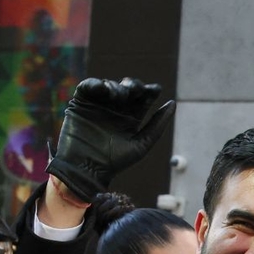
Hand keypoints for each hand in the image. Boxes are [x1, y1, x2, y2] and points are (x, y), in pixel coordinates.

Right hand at [47, 77, 175, 202]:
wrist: (86, 169)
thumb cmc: (114, 162)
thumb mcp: (141, 144)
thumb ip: (157, 125)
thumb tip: (173, 103)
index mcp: (131, 117)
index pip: (144, 98)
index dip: (151, 91)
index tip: (155, 90)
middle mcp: (116, 109)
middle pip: (129, 88)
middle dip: (134, 86)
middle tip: (134, 90)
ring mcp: (99, 105)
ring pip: (110, 85)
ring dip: (116, 87)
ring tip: (117, 96)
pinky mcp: (81, 103)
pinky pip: (88, 86)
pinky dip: (95, 84)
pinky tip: (102, 89)